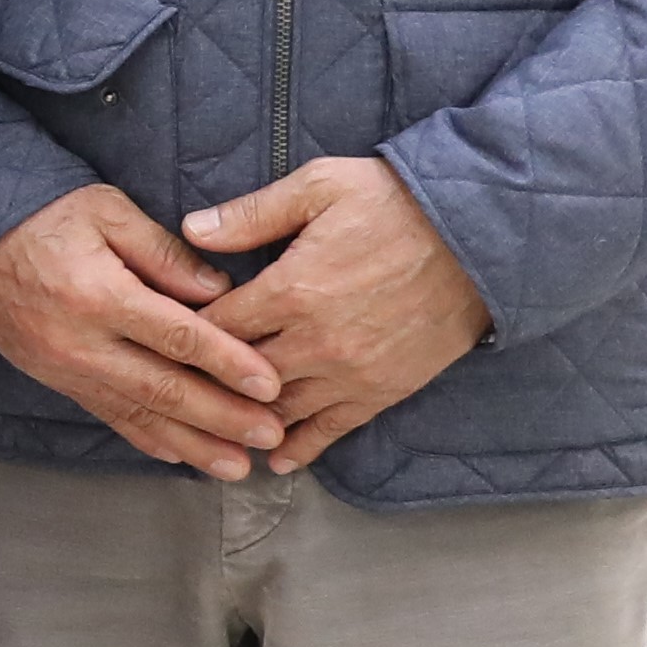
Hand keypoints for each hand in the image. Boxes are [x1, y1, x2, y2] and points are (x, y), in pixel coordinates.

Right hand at [0, 188, 290, 477]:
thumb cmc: (42, 215)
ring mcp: (68, 370)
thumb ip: (163, 253)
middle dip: (222, 417)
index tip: (271, 384)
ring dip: (193, 444)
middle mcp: (84, 344)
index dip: (228, 363)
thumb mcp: (106, 210)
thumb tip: (219, 289)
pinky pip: (110, 416)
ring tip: (237, 466)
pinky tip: (181, 456)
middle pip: (165, 388)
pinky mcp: (58, 381)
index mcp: (101, 296)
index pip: (177, 337)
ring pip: (141, 414)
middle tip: (270, 435)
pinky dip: (149, 439)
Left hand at [179, 156, 491, 470]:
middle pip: (239, 377)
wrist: (480, 236)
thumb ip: (254, 213)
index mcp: (292, 289)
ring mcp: (350, 372)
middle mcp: (315, 341)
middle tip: (178, 389)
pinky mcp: (381, 390)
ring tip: (215, 427)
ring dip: (245, 420)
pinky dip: (300, 448)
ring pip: (278, 411)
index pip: (216, 326)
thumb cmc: (396, 202)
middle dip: (207, 382)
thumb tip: (191, 230)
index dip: (186, 333)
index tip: (166, 337)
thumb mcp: (321, 186)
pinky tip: (274, 460)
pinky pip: (331, 430)